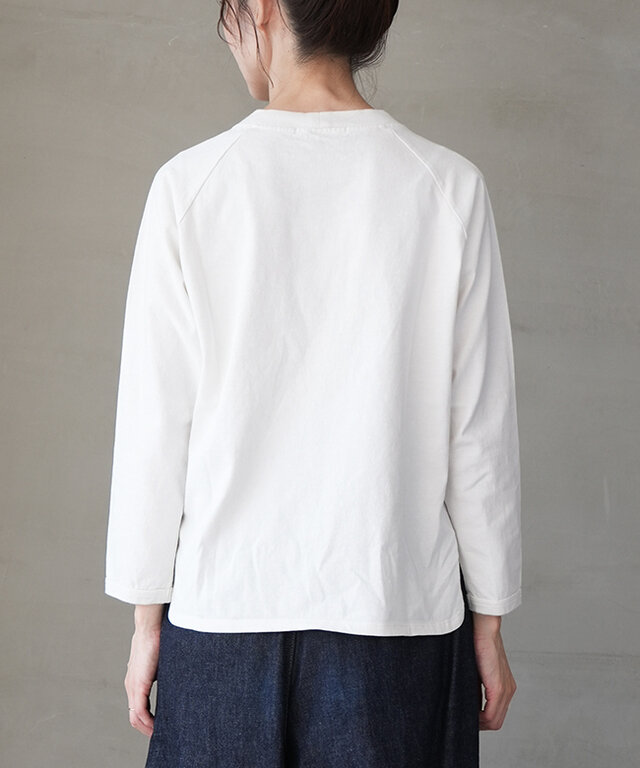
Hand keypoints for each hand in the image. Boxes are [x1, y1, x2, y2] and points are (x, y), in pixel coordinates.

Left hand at [125, 625, 160, 736]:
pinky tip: (157, 727)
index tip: (159, 725)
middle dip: (146, 728)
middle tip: (160, 734)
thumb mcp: (160, 660)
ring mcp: (132, 686)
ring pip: (135, 717)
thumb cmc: (158, 637)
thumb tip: (175, 675)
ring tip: (159, 734)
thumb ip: (162, 671)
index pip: (138, 706)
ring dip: (146, 728)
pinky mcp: (138, 685)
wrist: (150, 626)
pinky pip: (140, 712)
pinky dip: (148, 722)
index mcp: (136, 679)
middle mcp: (131, 685)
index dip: (147, 719)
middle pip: (134, 716)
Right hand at [472, 613, 516, 729]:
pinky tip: (469, 714)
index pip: (496, 713)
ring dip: (479, 723)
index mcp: (504, 684)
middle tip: (464, 720)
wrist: (483, 627)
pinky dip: (480, 719)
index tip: (468, 716)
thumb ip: (475, 685)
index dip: (481, 719)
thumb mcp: (476, 669)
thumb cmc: (476, 642)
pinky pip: (491, 715)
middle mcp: (508, 689)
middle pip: (496, 721)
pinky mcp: (498, 688)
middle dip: (479, 724)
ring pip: (494, 721)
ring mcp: (505, 690)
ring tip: (465, 717)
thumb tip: (465, 699)